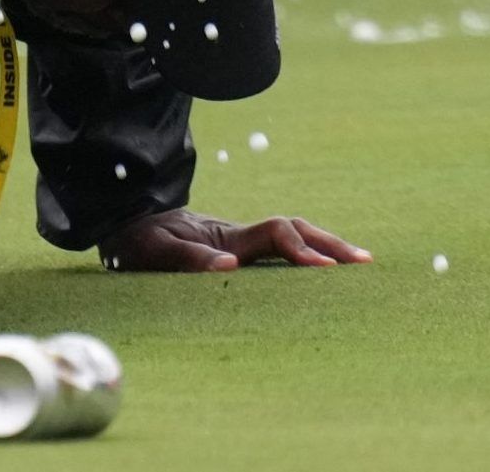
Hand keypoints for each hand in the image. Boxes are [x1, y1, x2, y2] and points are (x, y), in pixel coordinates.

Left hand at [100, 208, 370, 272]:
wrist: (123, 219)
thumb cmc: (137, 240)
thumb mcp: (154, 251)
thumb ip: (188, 258)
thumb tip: (230, 266)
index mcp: (226, 236)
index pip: (277, 235)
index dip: (302, 250)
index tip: (325, 270)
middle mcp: (239, 235)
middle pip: (295, 230)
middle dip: (331, 244)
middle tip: (366, 263)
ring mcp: (239, 240)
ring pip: (291, 235)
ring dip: (324, 246)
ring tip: (357, 263)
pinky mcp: (235, 248)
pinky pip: (279, 247)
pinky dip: (306, 252)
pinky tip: (321, 267)